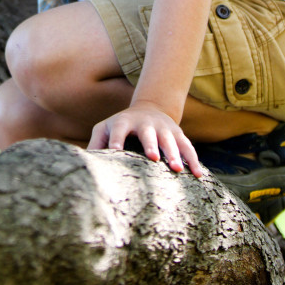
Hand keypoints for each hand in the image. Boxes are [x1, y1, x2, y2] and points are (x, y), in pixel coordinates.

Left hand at [87, 101, 203, 177]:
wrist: (150, 109)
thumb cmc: (122, 126)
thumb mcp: (106, 128)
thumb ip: (96, 142)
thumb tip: (86, 162)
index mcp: (124, 121)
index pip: (118, 128)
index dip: (116, 138)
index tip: (114, 151)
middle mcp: (145, 123)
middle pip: (148, 133)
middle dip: (151, 144)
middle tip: (153, 158)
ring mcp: (163, 128)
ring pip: (170, 140)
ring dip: (174, 154)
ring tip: (177, 170)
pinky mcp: (178, 134)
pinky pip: (188, 147)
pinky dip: (193, 160)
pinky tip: (198, 175)